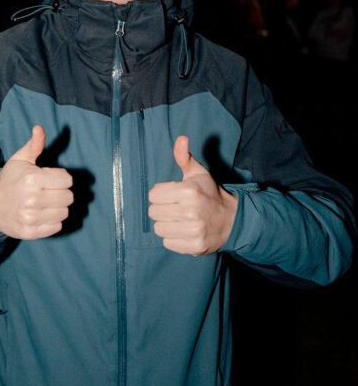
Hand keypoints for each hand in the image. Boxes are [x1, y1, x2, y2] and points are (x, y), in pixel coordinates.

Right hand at [0, 125, 73, 238]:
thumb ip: (34, 145)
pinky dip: (53, 220)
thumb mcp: (19, 159)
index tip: (51, 178)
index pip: (67, 180)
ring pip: (64, 212)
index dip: (61, 177)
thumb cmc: (9, 179)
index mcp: (32, 179)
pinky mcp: (30, 232)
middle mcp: (32, 199)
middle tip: (49, 190)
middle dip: (61, 192)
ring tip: (46, 202)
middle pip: (68, 197)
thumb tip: (39, 128)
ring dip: (58, 207)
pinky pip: (57, 227)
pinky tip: (42, 213)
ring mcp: (31, 218)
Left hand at [148, 136, 237, 254]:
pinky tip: (184, 231)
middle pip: (153, 212)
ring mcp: (193, 230)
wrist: (232, 219)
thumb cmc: (209, 193)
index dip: (161, 195)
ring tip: (179, 220)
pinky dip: (173, 238)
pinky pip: (167, 243)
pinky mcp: (195, 246)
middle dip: (162, 209)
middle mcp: (190, 211)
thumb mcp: (198, 173)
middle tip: (176, 208)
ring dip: (166, 224)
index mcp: (189, 191)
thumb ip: (184, 156)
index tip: (172, 195)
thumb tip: (181, 138)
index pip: (153, 195)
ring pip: (159, 228)